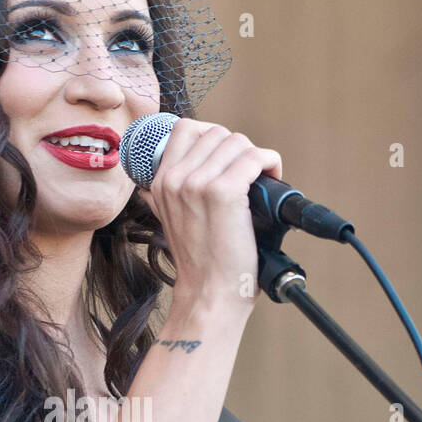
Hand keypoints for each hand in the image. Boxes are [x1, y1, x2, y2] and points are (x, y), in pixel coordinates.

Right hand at [136, 118, 281, 316]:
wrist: (209, 293)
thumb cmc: (198, 263)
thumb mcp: (166, 223)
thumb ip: (159, 200)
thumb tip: (149, 188)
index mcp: (161, 182)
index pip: (185, 129)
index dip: (213, 138)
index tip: (227, 159)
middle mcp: (176, 179)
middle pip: (216, 133)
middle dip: (238, 150)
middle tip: (249, 174)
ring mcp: (198, 183)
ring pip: (237, 142)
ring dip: (255, 157)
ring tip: (261, 179)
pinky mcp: (223, 192)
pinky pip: (254, 157)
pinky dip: (270, 163)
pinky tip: (271, 179)